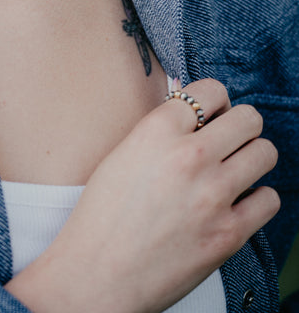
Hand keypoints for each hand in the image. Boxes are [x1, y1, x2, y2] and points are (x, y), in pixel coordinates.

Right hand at [6, 79, 279, 312]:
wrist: (96, 275)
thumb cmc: (101, 216)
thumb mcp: (122, 154)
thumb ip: (161, 131)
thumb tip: (194, 116)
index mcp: (158, 130)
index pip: (211, 90)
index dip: (213, 102)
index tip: (210, 115)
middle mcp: (190, 156)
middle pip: (248, 118)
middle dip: (240, 126)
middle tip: (227, 140)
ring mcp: (213, 195)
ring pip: (265, 153)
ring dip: (251, 158)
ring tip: (233, 170)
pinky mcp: (229, 233)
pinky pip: (269, 199)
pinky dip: (256, 199)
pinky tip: (235, 204)